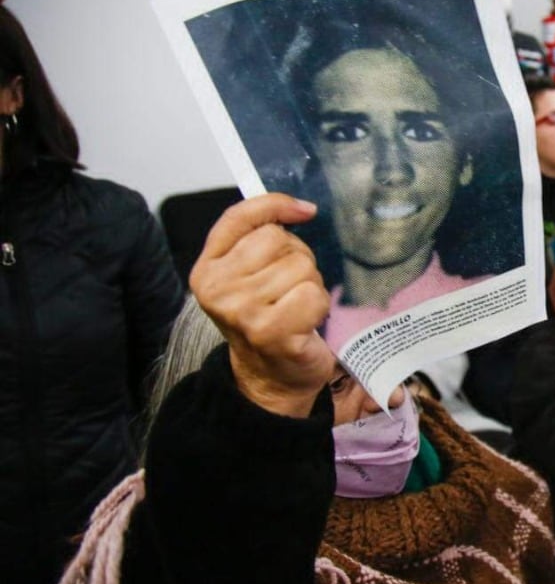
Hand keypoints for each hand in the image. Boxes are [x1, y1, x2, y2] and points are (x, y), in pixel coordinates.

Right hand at [189, 194, 332, 416]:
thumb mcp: (250, 275)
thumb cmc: (267, 319)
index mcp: (207, 269)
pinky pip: (313, 293)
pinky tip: (306, 322)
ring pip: (300, 266)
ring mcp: (241, 310)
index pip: (240, 217)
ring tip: (296, 307)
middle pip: (278, 240)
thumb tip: (301, 208)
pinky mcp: (270, 331)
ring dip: (310, 285)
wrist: (271, 378)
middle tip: (290, 288)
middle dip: (296, 259)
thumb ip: (259, 236)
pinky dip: (319, 306)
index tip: (305, 212)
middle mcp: (217, 289)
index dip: (276, 205)